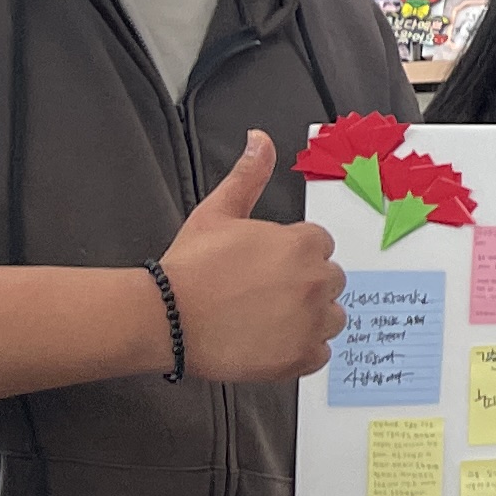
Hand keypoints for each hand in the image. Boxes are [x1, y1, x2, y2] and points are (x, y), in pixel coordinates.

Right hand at [158, 132, 346, 382]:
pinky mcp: (301, 356)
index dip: (290, 256)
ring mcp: (311, 321)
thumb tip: (260, 139)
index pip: (319, 246)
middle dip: (302, 285)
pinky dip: (300, 351)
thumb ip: (248, 176)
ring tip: (265, 320)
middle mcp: (317, 280)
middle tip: (261, 295)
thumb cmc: (189, 267)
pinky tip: (268, 343)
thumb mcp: (218, 212)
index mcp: (304, 243)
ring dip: (307, 319)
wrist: (165, 317)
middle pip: (328, 281)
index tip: (264, 268)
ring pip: (330, 317)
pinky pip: (319, 352)